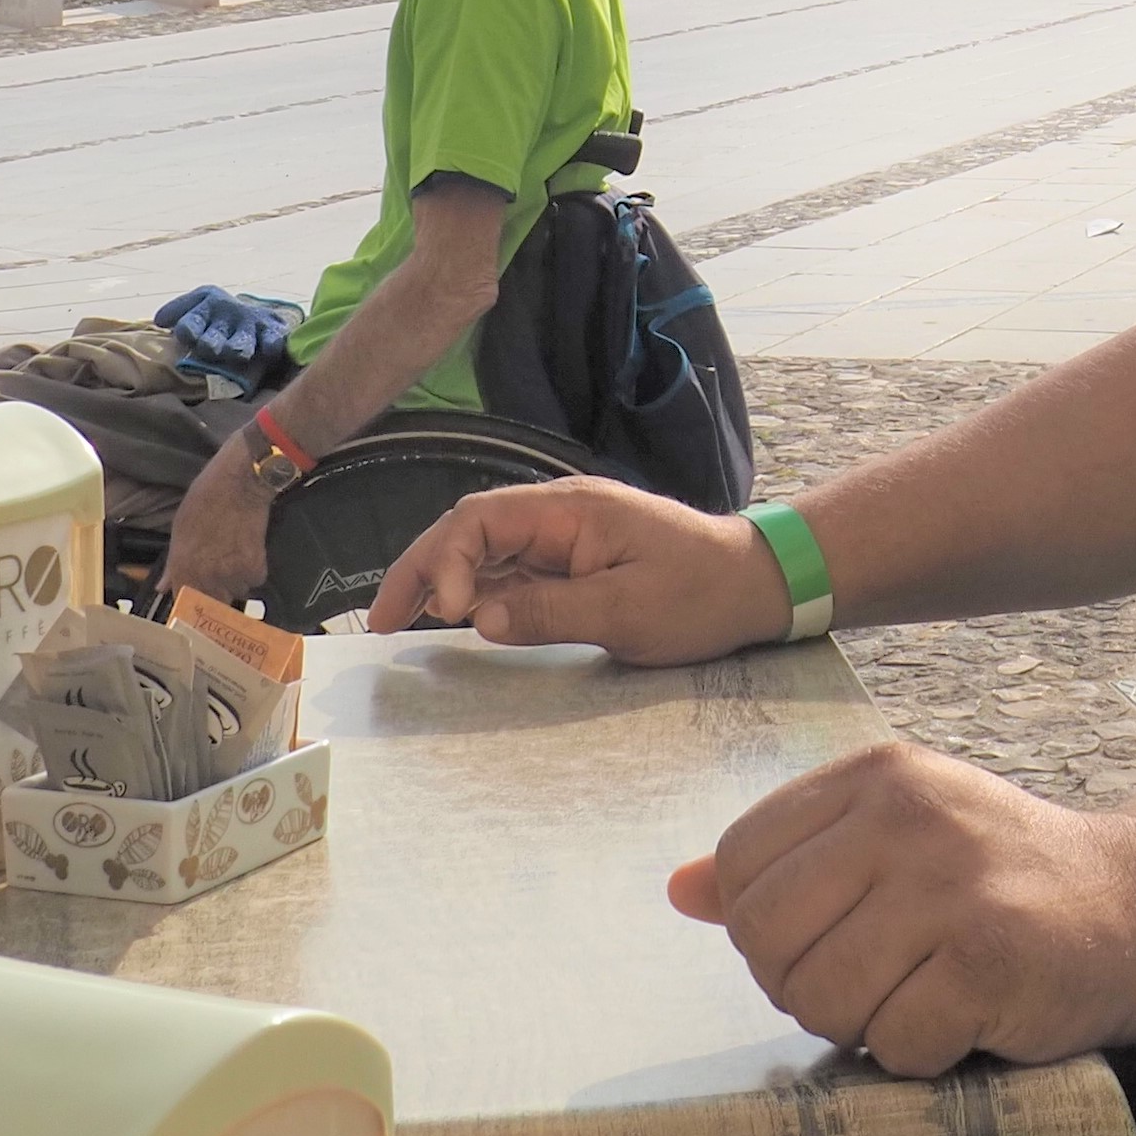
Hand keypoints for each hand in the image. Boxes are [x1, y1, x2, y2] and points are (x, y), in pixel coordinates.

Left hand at [158, 450, 271, 613]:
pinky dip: (254, 570)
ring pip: (236, 592)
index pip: (184, 604)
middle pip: (212, 605)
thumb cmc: (205, 499)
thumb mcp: (179, 529)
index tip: (195, 606)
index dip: (190, 607)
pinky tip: (250, 550)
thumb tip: (163, 586)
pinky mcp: (255, 569)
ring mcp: (231, 576)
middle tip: (219, 577)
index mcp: (183, 569)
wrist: (239, 484)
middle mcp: (205, 578)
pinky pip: (254, 580)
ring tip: (235, 557)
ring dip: (236, 582)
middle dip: (215, 595)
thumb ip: (172, 564)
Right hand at [369, 478, 796, 663]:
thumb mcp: (628, 611)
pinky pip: (507, 575)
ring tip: (397, 626)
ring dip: (438, 584)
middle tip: (381, 622)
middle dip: (419, 570)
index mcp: (569, 510)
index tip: (442, 613)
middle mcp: (556, 516)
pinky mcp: (568, 566)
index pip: (480, 519)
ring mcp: (560, 540)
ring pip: (480, 553)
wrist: (754, 585)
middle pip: (468, 531)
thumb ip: (550, 612)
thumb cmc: (701, 592)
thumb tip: (477, 617)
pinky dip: (473, 597)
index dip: (445, 560)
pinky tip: (449, 624)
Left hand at [666, 744, 1135, 1076]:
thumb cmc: (1001, 882)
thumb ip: (791, 861)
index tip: (834, 935)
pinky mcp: (987, 961)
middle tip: (878, 980)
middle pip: (766, 938)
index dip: (771, 925)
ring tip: (920, 997)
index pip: (742, 862)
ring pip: (820, 998)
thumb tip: (681, 891)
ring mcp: (949, 887)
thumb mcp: (893, 840)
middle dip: (807, 985)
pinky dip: (922, 1055)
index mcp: (875, 777)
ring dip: (863, 1027)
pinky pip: (894, 1043)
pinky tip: (966, 1017)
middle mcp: (908, 817)